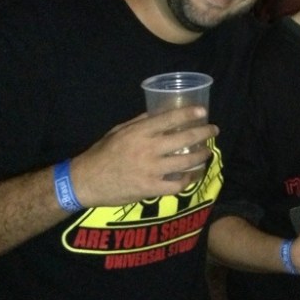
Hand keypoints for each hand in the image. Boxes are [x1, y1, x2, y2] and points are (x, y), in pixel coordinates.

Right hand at [71, 107, 217, 207]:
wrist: (85, 181)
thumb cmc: (102, 153)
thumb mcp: (119, 130)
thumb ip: (140, 121)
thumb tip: (161, 112)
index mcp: (139, 132)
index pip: (170, 119)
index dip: (190, 113)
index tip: (203, 111)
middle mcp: (148, 149)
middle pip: (185, 139)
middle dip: (204, 133)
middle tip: (214, 131)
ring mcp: (151, 170)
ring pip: (186, 163)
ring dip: (201, 156)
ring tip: (207, 153)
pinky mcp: (150, 189)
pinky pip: (177, 185)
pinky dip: (189, 179)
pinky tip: (193, 174)